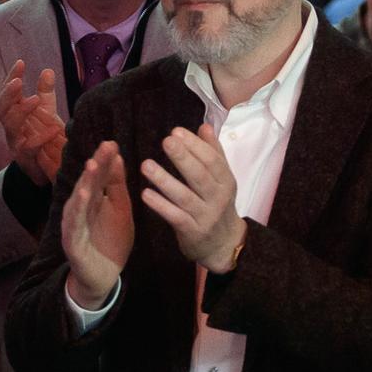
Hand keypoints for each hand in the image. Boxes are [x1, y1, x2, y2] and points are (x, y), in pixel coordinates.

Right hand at [0, 60, 66, 186]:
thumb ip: (45, 94)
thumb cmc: (45, 140)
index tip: (20, 62)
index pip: (8, 94)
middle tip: (17, 82)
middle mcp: (12, 129)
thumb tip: (47, 70)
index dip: (11, 78)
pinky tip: (54, 128)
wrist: (48, 172)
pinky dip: (41, 138)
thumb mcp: (46, 114)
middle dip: (7, 94)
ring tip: (35, 100)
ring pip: (10, 127)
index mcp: (15, 115)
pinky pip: (30, 148)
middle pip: (1, 109)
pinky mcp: (27, 160)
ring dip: (21, 112)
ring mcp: (17, 144)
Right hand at [62, 139, 133, 308]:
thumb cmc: (111, 241)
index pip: (99, 176)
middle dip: (96, 164)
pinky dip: (78, 209)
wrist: (104, 276)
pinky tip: (84, 195)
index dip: (104, 160)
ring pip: (78, 200)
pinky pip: (74, 223)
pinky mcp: (72, 241)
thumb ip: (116, 186)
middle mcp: (81, 208)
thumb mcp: (120, 210)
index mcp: (94, 199)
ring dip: (84, 182)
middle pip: (87, 183)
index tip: (112, 143)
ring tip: (92, 165)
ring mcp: (74, 224)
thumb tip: (116, 156)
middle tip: (105, 146)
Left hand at [140, 124, 246, 271]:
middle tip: (166, 141)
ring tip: (146, 165)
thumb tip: (204, 126)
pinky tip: (146, 194)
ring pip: (184, 196)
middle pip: (199, 175)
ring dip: (164, 180)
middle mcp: (218, 198)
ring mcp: (205, 216)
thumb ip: (213, 153)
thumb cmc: (217, 206)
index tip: (176, 131)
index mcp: (225, 181)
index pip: (212, 160)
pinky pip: (175, 216)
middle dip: (183, 157)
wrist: (224, 245)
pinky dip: (161, 205)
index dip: (195, 145)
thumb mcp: (222, 180)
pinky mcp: (192, 232)